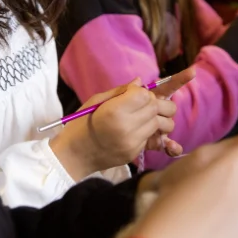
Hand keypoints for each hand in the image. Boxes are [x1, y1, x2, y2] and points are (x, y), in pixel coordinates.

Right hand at [62, 81, 177, 174]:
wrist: (74, 155)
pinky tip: (140, 129)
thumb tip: (140, 82)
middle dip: (155, 102)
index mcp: (114, 111)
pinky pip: (154, 137)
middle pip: (157, 108)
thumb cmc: (80, 124)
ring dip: (159, 117)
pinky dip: (152, 131)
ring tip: (146, 117)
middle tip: (143, 104)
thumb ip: (119, 92)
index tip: (133, 94)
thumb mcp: (94, 102)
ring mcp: (134, 142)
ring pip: (163, 124)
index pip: (145, 95)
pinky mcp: (136, 153)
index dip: (142, 92)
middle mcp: (127, 127)